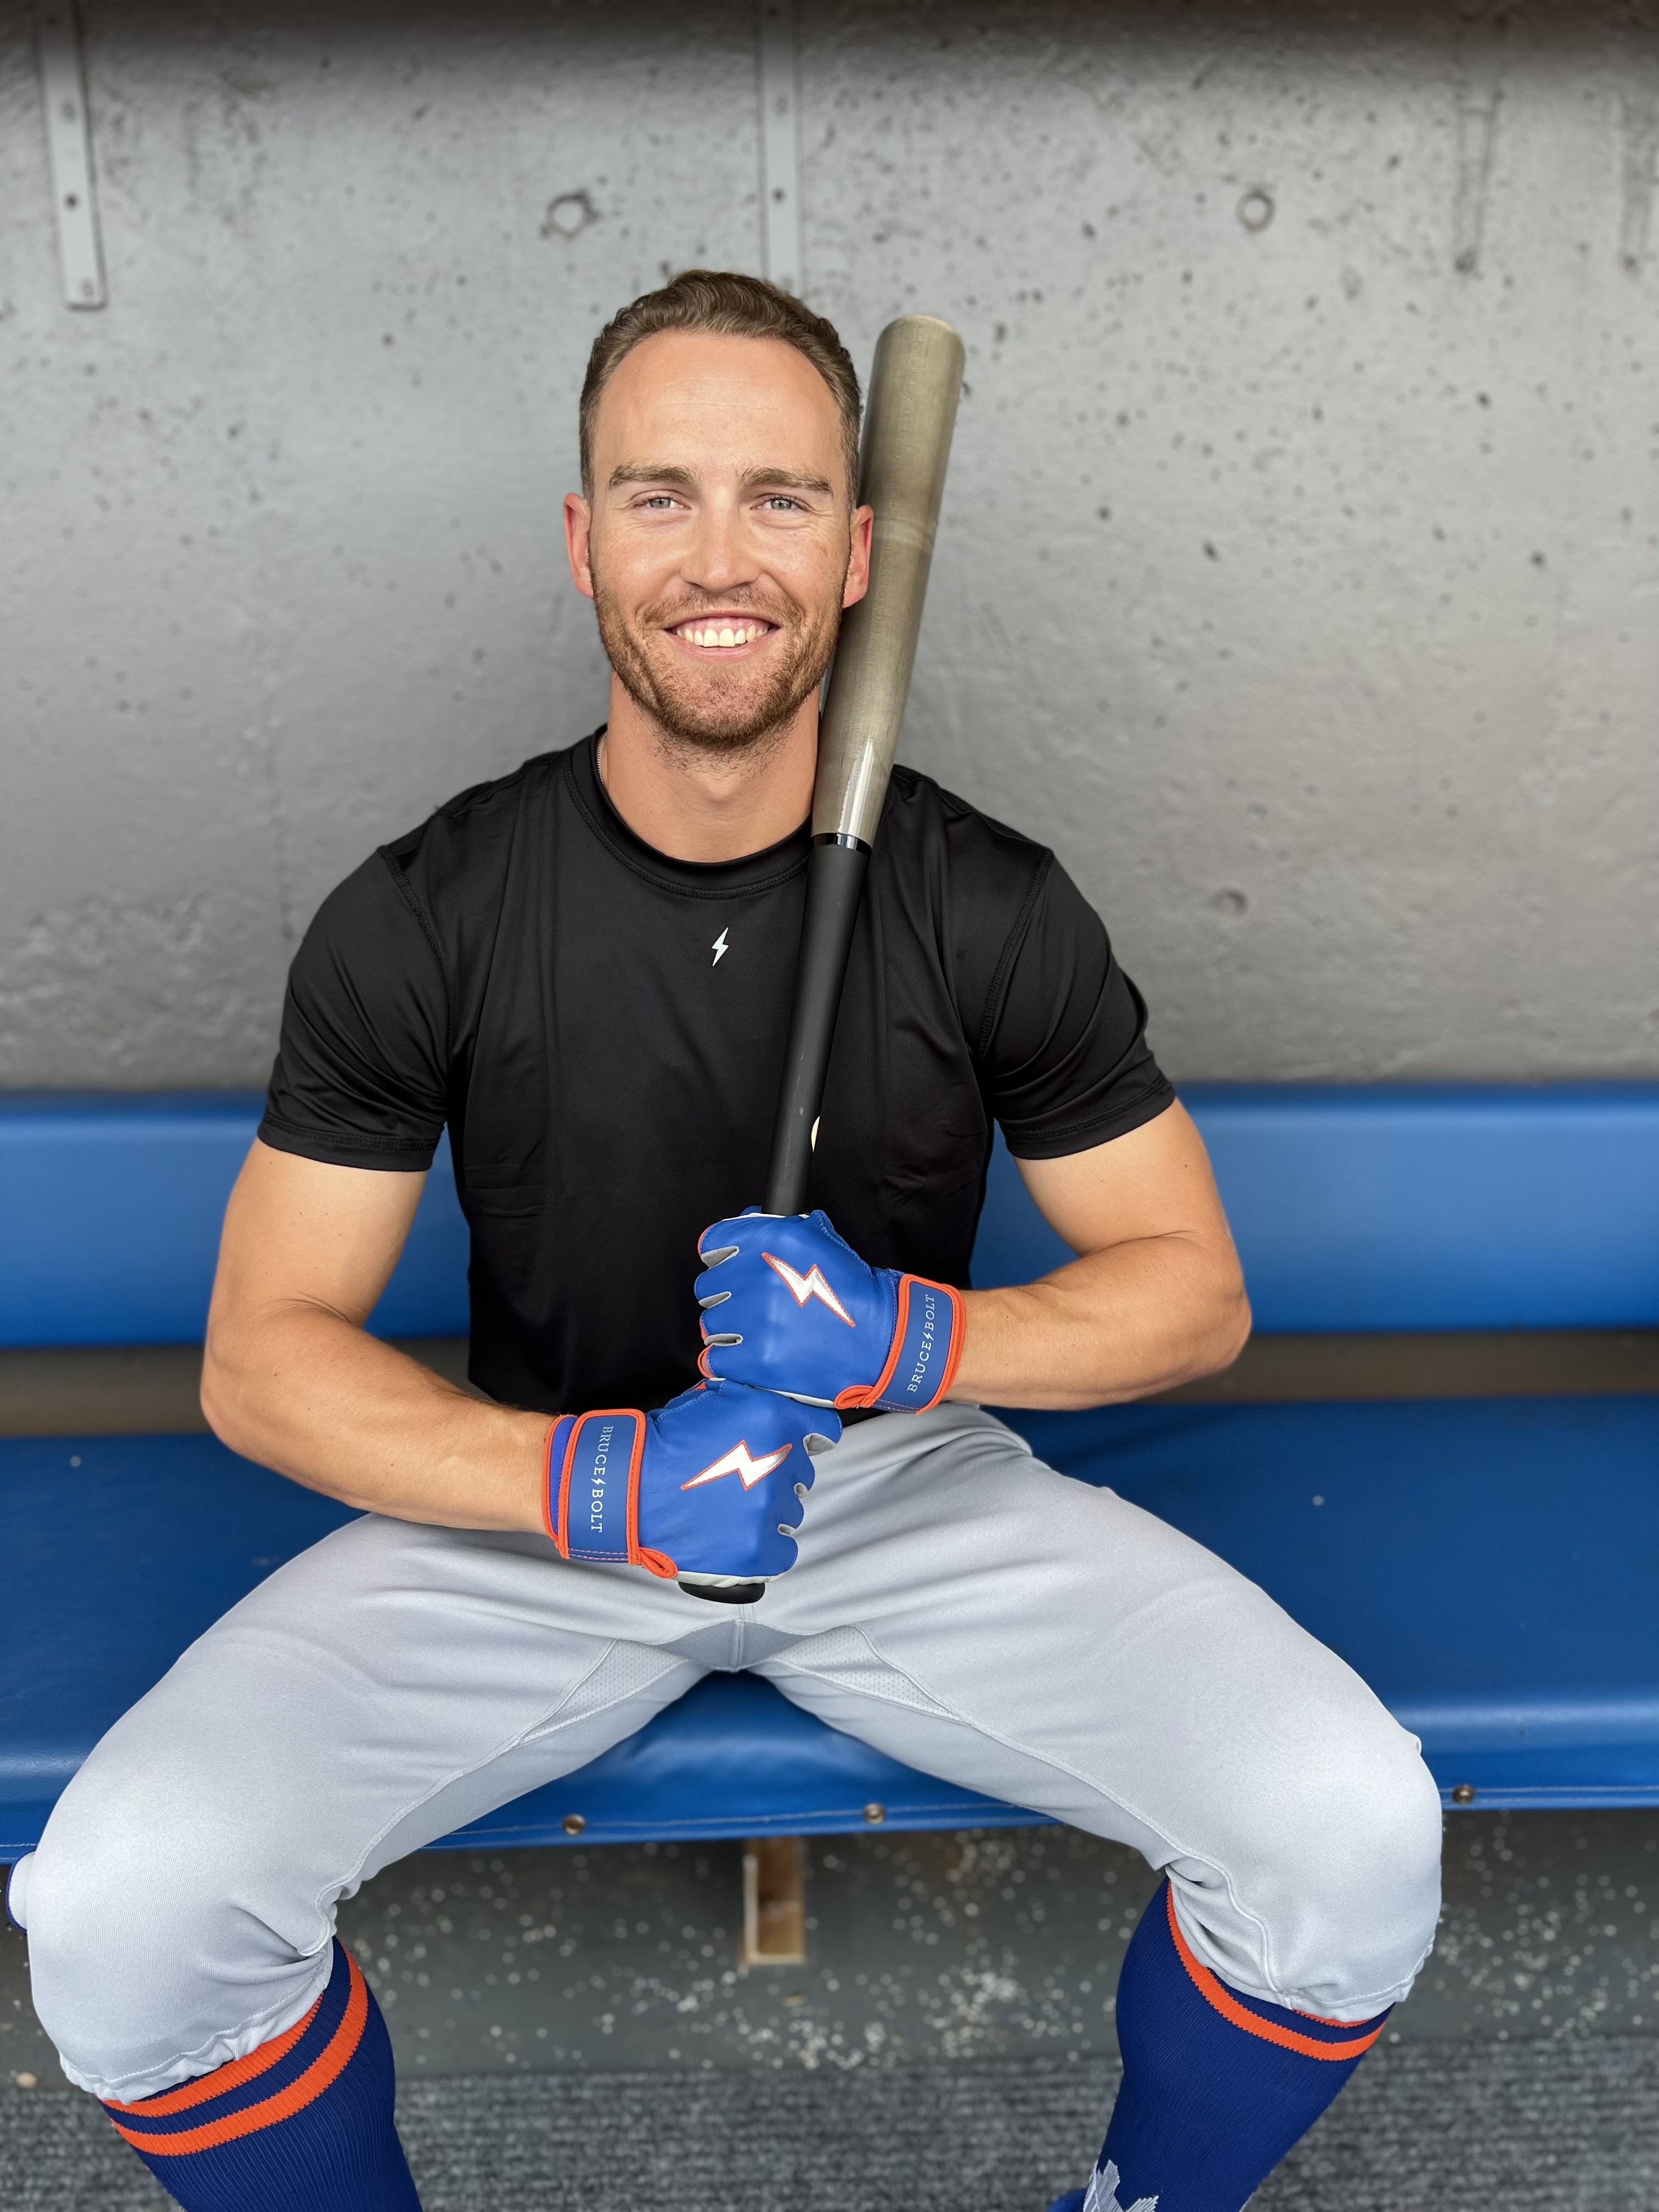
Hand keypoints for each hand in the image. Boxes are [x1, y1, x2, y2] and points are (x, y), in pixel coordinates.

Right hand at [542, 1379, 838, 1583]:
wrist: (627, 1487)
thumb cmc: (665, 1443)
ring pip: (790, 1512)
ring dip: (767, 1511)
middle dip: (777, 1475)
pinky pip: (782, 1552)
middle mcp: (779, 1463)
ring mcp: (769, 1510)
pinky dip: (765, 1548)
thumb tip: (778, 1410)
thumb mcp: (714, 1398)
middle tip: (740, 1478)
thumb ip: (755, 1402)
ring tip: (729, 1508)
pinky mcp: (757, 1551)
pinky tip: (739, 1538)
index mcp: (774, 1419)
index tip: (794, 1447)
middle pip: (802, 1474)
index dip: (807, 1439)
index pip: (824, 1432)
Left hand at [696, 1210, 962, 1413]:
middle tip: (753, 1307)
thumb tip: (745, 1222)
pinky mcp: (755, 1360)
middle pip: (707, 1287)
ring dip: (730, 1330)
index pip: (712, 1243)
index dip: (720, 1258)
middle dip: (728, 1296)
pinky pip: (715, 1359)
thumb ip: (775, 1228)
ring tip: (760, 1334)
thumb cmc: (852, 1293)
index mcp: (773, 1239)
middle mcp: (760, 1276)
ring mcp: (756, 1320)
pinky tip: (752, 1357)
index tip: (727, 1269)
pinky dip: (730, 1361)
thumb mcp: (819, 1241)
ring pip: (710, 1324)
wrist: (881, 1341)